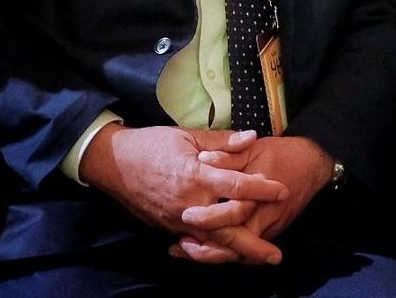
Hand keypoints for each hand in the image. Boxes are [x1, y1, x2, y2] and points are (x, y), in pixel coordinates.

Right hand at [79, 124, 287, 258]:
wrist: (113, 164)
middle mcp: (189, 204)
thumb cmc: (151, 144)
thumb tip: (252, 138)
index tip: (282, 191)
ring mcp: (178, 221)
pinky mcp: (169, 228)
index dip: (263, 189)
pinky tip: (229, 255)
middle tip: (276, 254)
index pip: (237, 187)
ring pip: (213, 244)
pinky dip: (214, 252)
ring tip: (260, 260)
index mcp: (196, 176)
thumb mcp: (187, 136)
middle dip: (254, 244)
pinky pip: (196, 244)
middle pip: (228, 230)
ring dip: (238, 255)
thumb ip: (221, 141)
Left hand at [174, 136, 332, 264]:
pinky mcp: (270, 234)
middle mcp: (265, 216)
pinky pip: (246, 252)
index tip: (186, 215)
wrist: (311, 164)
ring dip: (213, 255)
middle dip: (207, 247)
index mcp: (259, 193)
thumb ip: (228, 155)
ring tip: (185, 250)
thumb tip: (203, 158)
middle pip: (236, 242)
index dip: (210, 217)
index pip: (234, 212)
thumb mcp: (253, 150)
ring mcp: (270, 228)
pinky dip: (225, 254)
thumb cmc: (280, 154)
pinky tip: (203, 252)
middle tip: (180, 244)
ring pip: (240, 252)